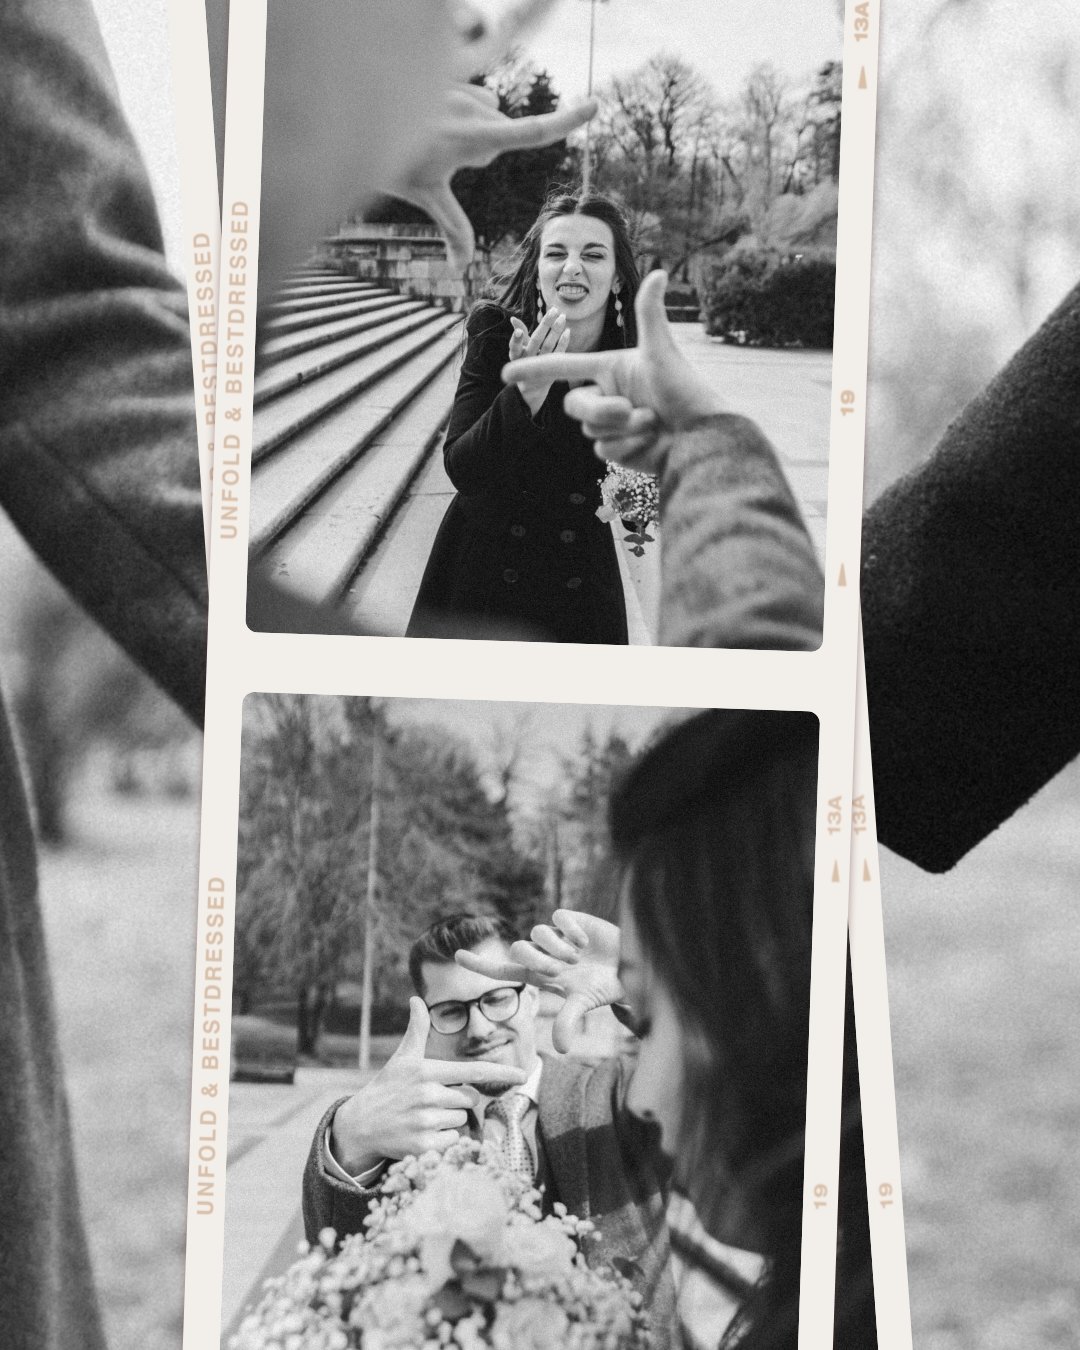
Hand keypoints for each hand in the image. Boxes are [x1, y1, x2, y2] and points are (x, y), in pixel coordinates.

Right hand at [329, 997, 526, 1173]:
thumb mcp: (402, 1058)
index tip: (524, 1074)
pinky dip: (445, 1139)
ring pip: (462, 1119)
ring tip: (425, 1116)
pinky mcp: (423, 1146)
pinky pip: (454, 1140)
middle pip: (470, 1098)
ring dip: (451, 1119)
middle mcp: (428, 1095)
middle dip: (460, 1098)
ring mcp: (425, 1122)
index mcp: (427, 1071)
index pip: (474, 1071)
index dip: (501, 1072)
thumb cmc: (388, 1087)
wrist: (361, 1125)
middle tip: (434, 1099)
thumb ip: (416, 1030)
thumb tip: (416, 999)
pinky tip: (424, 1133)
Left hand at [392, 81, 596, 272]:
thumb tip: (460, 267)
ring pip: (486, 117)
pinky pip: (473, 98)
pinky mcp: (455, 74)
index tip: (594, 106)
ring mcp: (463, 87)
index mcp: (473, 135)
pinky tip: (432, 114)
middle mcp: (473, 106)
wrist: (357, 107)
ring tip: (430, 135)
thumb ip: (452, 227)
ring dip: (470, 130)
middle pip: (497, 138)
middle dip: (478, 152)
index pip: (530, 132)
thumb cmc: (388, 153)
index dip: (565, 122)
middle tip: (438, 155)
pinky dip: (462, 110)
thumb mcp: (423, 193)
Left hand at [456, 910, 621, 1053]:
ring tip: (578, 957)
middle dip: (538, 960)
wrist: (631, 966)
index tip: (456, 955)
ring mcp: (556, 936)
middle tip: (564, 969)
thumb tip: (561, 1049)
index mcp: (540, 976)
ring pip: (538, 932)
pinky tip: (586, 941)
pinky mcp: (570, 919)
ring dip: (557, 947)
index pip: (503, 970)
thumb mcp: (585, 1003)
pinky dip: (571, 931)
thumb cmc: (604, 986)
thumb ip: (569, 1021)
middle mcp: (543, 954)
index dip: (480, 964)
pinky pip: (558, 918)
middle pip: (519, 949)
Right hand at [501, 270, 726, 471]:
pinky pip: (603, 451)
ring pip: (590, 430)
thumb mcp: (663, 352)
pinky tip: (652, 445)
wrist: (701, 440)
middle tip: (637, 412)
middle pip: (575, 405)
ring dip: (623, 431)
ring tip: (654, 425)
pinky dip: (627, 450)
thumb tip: (658, 271)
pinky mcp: (617, 449)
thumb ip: (650, 313)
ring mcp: (611, 423)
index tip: (506, 373)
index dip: (535, 368)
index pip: (564, 366)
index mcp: (611, 368)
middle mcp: (608, 394)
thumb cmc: (686, 392)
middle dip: (604, 412)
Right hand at [508, 310, 570, 414]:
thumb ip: (518, 337)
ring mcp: (541, 367)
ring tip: (563, 316)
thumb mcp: (518, 352)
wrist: (533, 388)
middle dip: (545, 325)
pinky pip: (559, 354)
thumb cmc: (524, 364)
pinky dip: (563, 342)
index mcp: (516, 357)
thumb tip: (513, 319)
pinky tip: (567, 331)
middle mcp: (528, 362)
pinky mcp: (552, 369)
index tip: (519, 331)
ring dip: (556, 330)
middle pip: (536, 342)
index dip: (516, 341)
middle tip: (554, 310)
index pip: (515, 348)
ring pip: (549, 346)